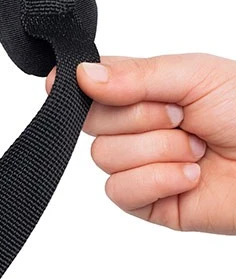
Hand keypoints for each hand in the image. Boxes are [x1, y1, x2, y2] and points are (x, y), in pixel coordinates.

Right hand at [48, 54, 235, 232]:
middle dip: (140, 118)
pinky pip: (120, 191)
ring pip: (105, 157)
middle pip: (93, 123)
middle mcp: (137, 129)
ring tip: (196, 150)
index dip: (86, 86)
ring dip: (157, 151)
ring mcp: (140, 167)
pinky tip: (190, 176)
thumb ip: (135, 74)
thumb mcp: (194, 75)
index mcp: (145, 91)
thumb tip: (82, 75)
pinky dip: (158, 180)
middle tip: (182, 117)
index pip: (91, 85)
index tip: (83, 84)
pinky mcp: (147, 203)